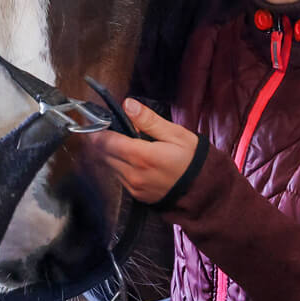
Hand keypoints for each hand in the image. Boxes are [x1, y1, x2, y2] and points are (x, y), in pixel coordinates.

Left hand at [85, 98, 200, 204]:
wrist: (203, 189)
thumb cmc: (192, 158)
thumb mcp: (175, 133)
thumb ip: (148, 120)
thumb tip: (128, 105)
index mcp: (142, 156)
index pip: (106, 142)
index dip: (98, 131)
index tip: (96, 123)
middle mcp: (134, 174)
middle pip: (104, 155)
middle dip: (103, 142)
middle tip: (109, 130)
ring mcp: (134, 187)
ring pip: (110, 167)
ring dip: (110, 154)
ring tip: (123, 143)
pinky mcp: (137, 195)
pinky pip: (119, 178)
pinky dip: (119, 166)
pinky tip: (131, 159)